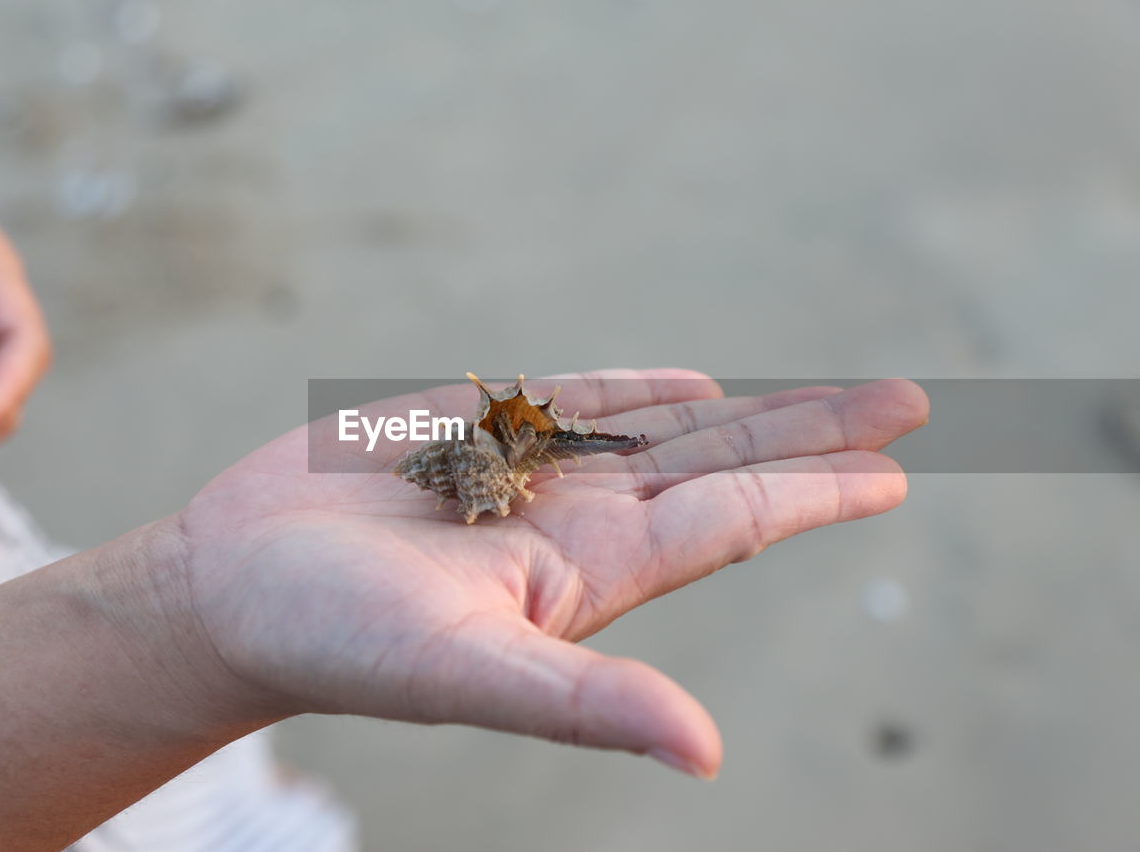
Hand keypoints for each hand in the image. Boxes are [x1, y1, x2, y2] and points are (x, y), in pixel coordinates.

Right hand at [177, 370, 928, 778]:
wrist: (233, 588)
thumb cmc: (337, 640)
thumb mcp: (465, 673)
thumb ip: (584, 701)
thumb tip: (708, 755)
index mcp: (590, 570)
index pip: (730, 520)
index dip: (815, 492)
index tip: (896, 471)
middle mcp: (576, 520)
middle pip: (721, 464)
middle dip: (812, 434)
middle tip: (906, 401)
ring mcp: (526, 472)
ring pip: (662, 428)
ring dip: (747, 408)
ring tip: (829, 392)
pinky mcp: (469, 428)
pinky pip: (574, 400)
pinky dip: (637, 388)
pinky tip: (691, 384)